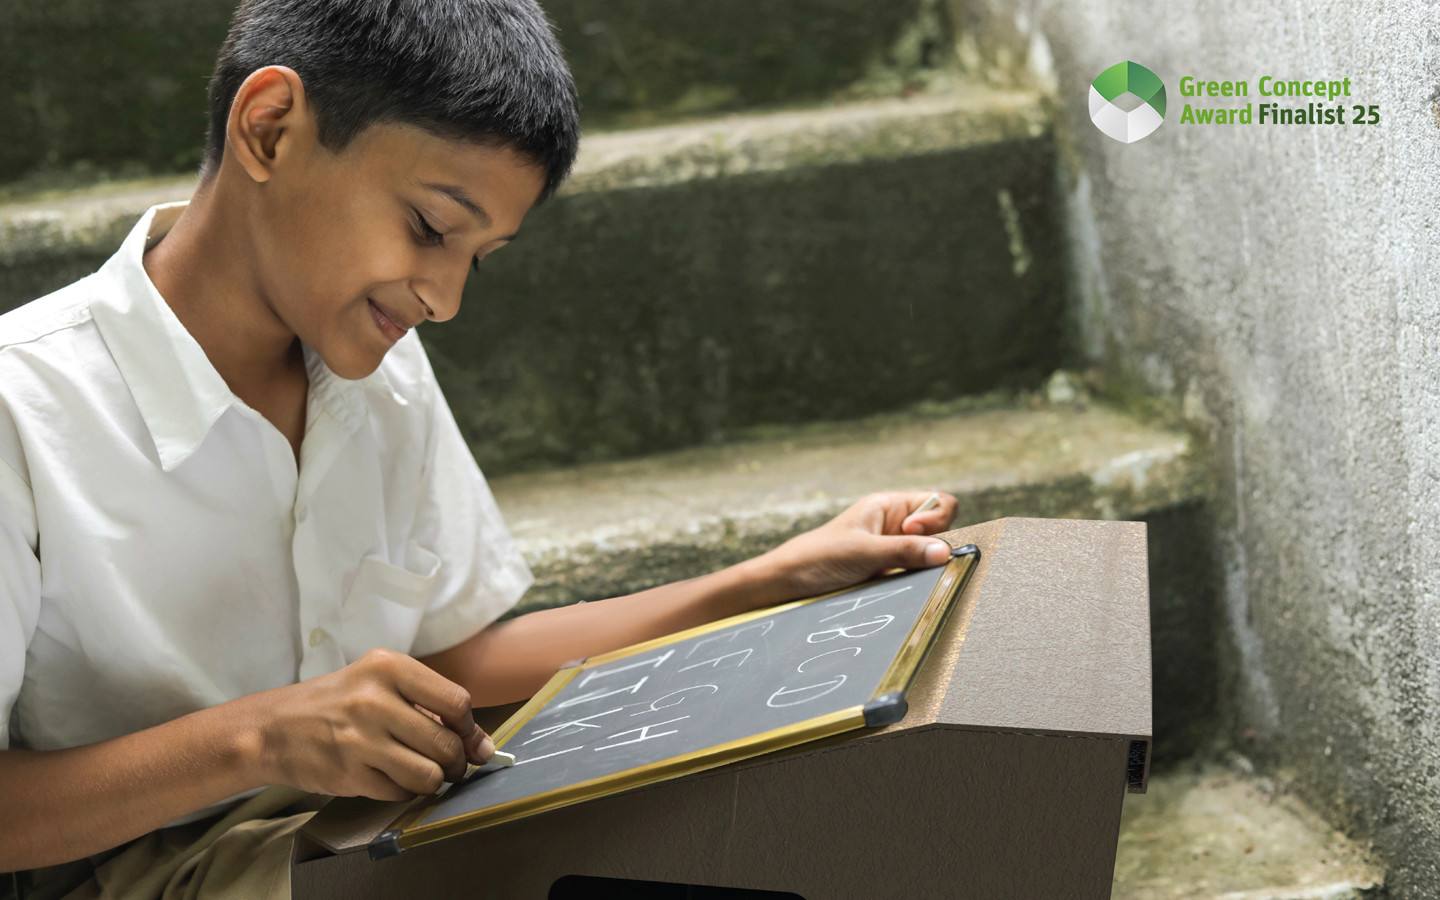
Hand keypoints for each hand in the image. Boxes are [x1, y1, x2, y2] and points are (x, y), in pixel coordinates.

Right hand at [240, 648, 495, 800]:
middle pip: (447, 744)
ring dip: (435, 781)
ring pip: (429, 774)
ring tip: (424, 773)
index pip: (457, 702)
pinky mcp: (349, 774)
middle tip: (452, 765)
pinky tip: (391, 778)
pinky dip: (405, 791)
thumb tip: (481, 744)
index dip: (470, 728)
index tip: (470, 740)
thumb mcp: (378, 684)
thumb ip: (429, 705)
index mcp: (388, 667)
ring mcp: (360, 739)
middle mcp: (375, 700)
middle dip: (458, 762)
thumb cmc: (334, 703)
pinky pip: (401, 793)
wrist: (272, 728)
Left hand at [758, 491, 958, 602]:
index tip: (913, 531)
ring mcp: (891, 550)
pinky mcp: (886, 573)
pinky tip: (896, 587)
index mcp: (887, 506)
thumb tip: (946, 552)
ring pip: (926, 555)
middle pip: (939, 530)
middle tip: (909, 559)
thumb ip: (905, 551)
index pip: (938, 502)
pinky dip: (913, 580)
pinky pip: (913, 574)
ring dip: (921, 566)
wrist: (785, 584)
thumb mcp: (863, 552)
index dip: (936, 518)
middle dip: (933, 545)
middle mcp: (893, 525)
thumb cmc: (817, 558)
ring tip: (897, 575)